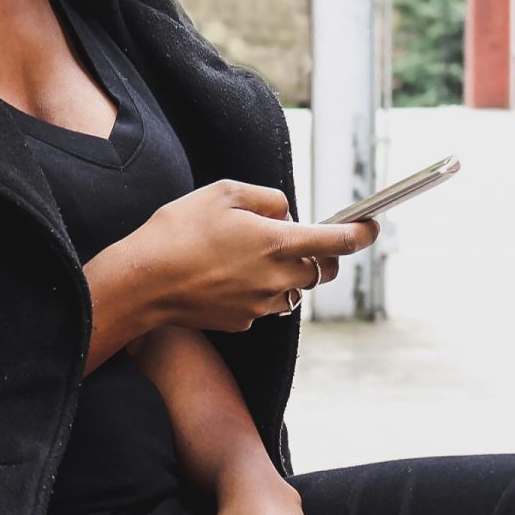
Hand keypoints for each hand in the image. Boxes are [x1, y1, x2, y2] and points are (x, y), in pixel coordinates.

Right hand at [120, 180, 378, 331]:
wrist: (142, 282)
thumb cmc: (179, 230)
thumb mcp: (223, 192)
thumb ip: (267, 199)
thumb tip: (286, 213)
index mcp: (277, 243)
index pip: (336, 241)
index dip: (361, 233)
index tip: (372, 228)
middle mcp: (277, 278)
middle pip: (320, 271)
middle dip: (320, 255)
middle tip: (300, 240)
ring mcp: (260, 305)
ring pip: (292, 290)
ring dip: (286, 274)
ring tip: (248, 257)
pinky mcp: (242, 322)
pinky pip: (263, 305)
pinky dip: (257, 291)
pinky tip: (226, 278)